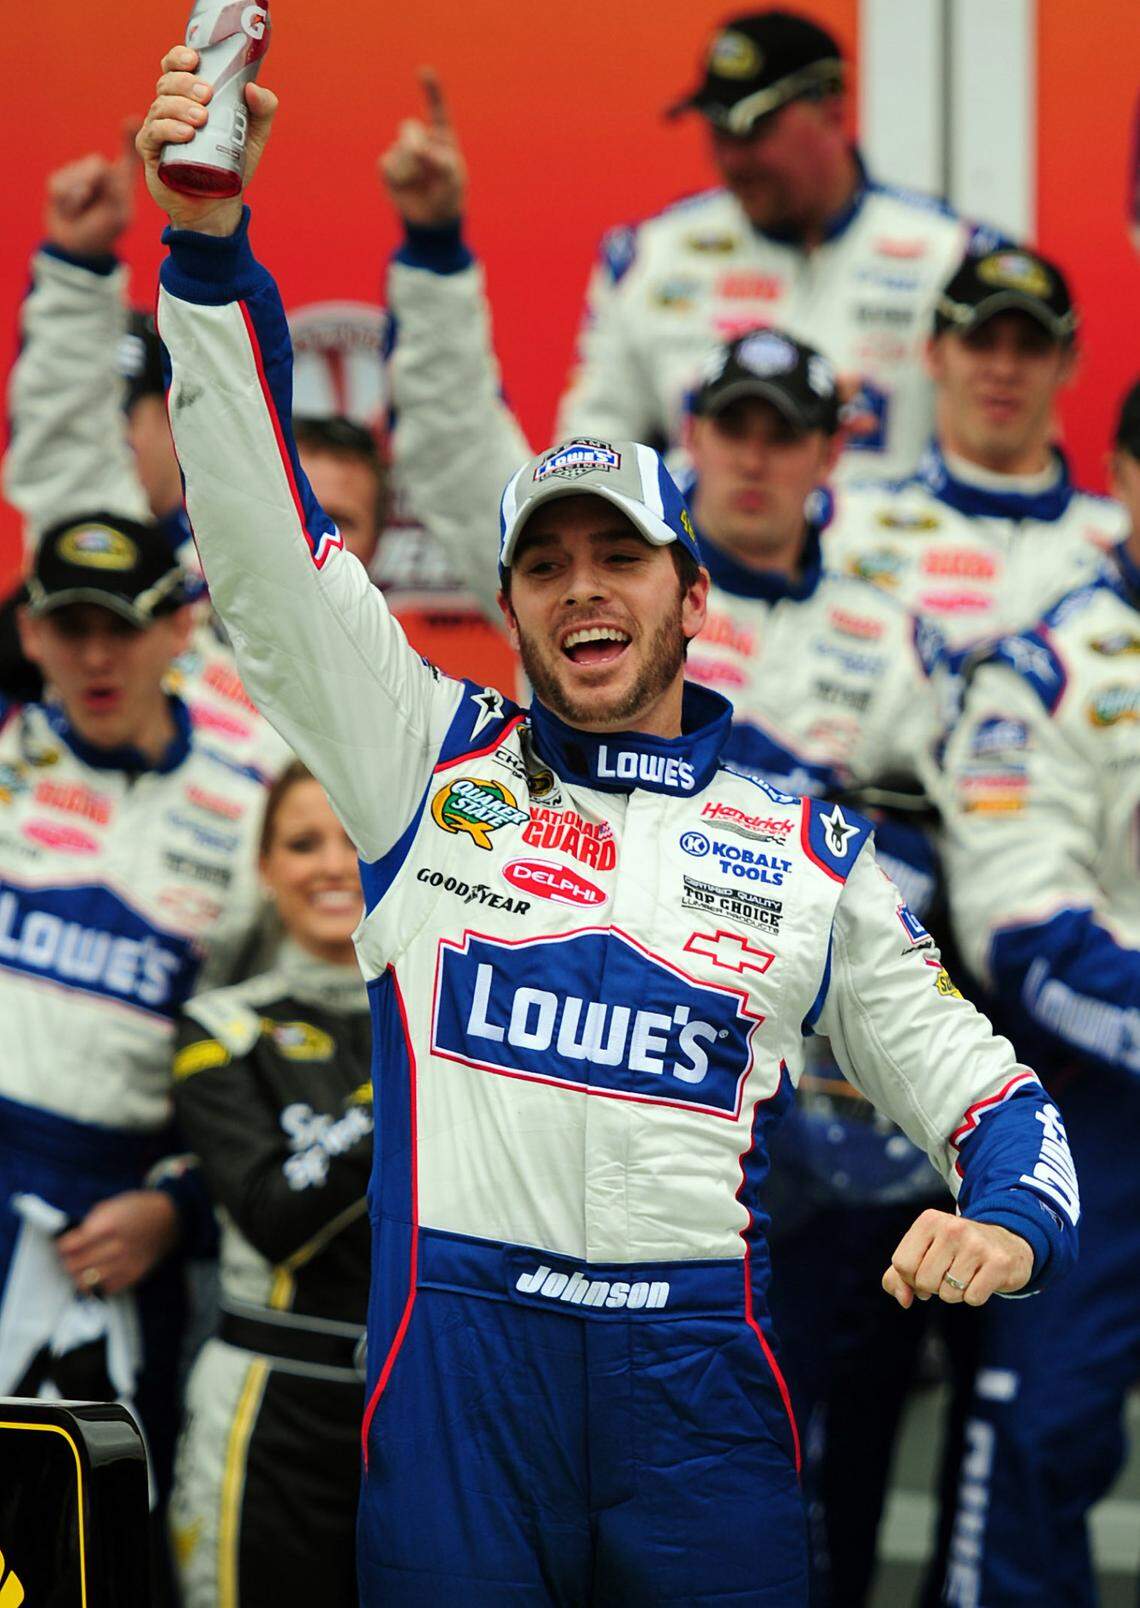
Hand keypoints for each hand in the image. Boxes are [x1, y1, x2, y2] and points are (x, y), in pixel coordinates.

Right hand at [45, 120, 141, 257]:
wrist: (77, 247)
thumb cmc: (104, 231)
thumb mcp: (119, 215)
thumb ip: (115, 190)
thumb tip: (102, 164)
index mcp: (121, 180)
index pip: (128, 156)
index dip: (129, 137)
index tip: (134, 121)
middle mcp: (101, 172)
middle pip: (97, 165)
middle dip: (96, 186)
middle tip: (97, 206)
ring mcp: (78, 174)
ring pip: (78, 176)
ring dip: (81, 199)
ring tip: (84, 210)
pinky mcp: (59, 180)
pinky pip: (61, 186)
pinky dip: (67, 203)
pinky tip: (71, 210)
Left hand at [56, 1190, 179, 1296]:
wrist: (170, 1218)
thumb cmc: (138, 1207)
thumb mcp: (112, 1204)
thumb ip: (91, 1222)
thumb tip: (72, 1239)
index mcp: (107, 1226)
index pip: (69, 1246)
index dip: (62, 1246)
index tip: (63, 1245)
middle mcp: (115, 1247)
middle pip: (74, 1266)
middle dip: (68, 1262)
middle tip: (70, 1258)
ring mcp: (125, 1264)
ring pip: (86, 1282)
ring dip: (79, 1276)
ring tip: (81, 1269)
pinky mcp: (134, 1276)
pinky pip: (106, 1289)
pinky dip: (98, 1284)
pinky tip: (99, 1275)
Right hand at [136, 44, 277, 235]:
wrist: (216, 205)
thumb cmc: (231, 164)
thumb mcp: (254, 137)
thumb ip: (262, 110)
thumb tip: (253, 88)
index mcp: (188, 96)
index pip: (175, 67)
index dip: (179, 57)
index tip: (195, 60)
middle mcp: (169, 108)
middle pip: (167, 82)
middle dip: (186, 83)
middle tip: (207, 94)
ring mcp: (158, 129)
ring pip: (160, 106)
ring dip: (179, 106)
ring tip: (201, 118)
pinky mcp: (151, 153)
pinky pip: (153, 134)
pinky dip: (168, 129)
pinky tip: (185, 133)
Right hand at [379, 67, 465, 226]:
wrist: (431, 218)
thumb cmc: (448, 194)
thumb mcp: (452, 179)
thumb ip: (438, 160)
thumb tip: (414, 148)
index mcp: (441, 136)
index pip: (437, 109)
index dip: (431, 89)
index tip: (424, 72)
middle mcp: (421, 139)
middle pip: (409, 129)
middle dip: (415, 147)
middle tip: (426, 168)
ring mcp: (403, 151)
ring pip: (398, 149)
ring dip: (409, 169)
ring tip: (420, 183)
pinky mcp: (389, 166)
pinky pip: (386, 164)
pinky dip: (396, 176)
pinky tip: (405, 185)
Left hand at [882, 1207, 1032, 1308]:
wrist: (1007, 1244)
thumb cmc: (956, 1252)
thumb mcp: (924, 1253)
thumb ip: (899, 1276)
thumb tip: (903, 1300)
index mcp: (929, 1220)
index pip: (902, 1264)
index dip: (910, 1278)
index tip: (925, 1271)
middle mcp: (952, 1227)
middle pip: (924, 1281)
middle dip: (933, 1287)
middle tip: (948, 1273)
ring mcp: (977, 1244)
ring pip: (948, 1293)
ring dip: (955, 1293)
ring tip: (966, 1274)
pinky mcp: (999, 1262)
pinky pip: (972, 1298)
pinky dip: (974, 1296)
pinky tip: (981, 1279)